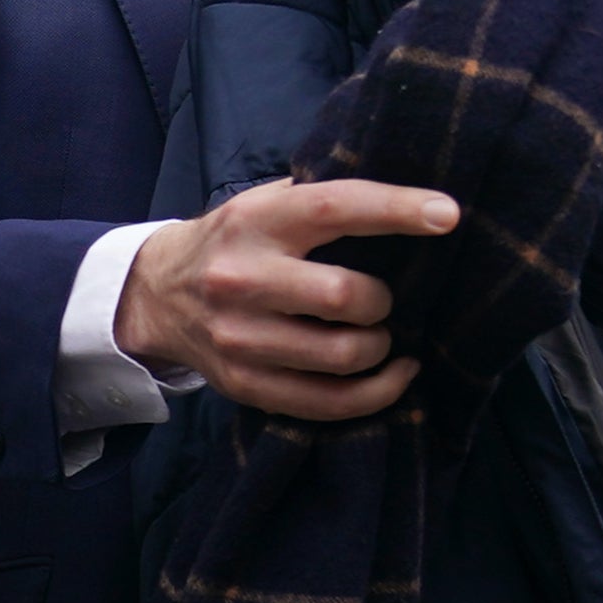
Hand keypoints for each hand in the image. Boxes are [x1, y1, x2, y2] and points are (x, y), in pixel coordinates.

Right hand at [114, 179, 459, 420]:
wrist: (156, 293)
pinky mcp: (245, 383)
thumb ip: (317, 199)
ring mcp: (240, 336)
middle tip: (382, 299)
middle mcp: (241, 276)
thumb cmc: (232, 241)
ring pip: (344, 355)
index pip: (332, 208)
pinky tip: (392, 374)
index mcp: (254, 221)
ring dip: (380, 346)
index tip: (446, 214)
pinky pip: (331, 403)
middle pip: (344, 296)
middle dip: (382, 300)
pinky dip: (379, 392)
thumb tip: (406, 200)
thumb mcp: (262, 204)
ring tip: (378, 334)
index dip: (394, 210)